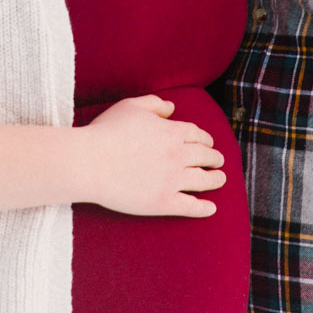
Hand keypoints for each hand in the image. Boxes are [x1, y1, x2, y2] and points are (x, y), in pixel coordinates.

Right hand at [80, 94, 225, 217]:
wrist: (91, 162)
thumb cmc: (107, 131)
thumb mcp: (131, 106)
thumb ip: (155, 104)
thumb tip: (172, 108)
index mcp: (172, 132)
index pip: (197, 134)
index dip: (205, 138)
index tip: (209, 143)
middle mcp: (177, 155)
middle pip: (204, 156)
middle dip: (215, 158)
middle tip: (219, 161)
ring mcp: (172, 180)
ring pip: (203, 180)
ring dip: (215, 179)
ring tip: (221, 179)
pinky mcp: (163, 202)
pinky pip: (190, 206)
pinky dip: (203, 208)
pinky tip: (211, 208)